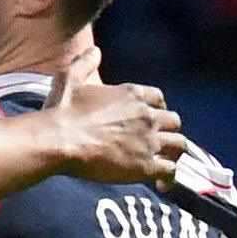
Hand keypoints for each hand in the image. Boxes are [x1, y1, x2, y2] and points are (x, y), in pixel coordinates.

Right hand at [44, 47, 186, 186]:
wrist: (57, 140)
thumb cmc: (60, 111)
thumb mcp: (69, 78)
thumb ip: (84, 63)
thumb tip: (94, 51)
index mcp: (132, 95)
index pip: (159, 98)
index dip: (156, 108)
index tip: (149, 119)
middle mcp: (146, 115)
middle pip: (174, 121)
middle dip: (167, 131)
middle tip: (157, 143)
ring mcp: (149, 141)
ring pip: (179, 145)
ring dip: (173, 153)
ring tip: (164, 163)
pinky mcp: (145, 166)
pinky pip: (171, 171)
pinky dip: (169, 178)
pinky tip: (161, 185)